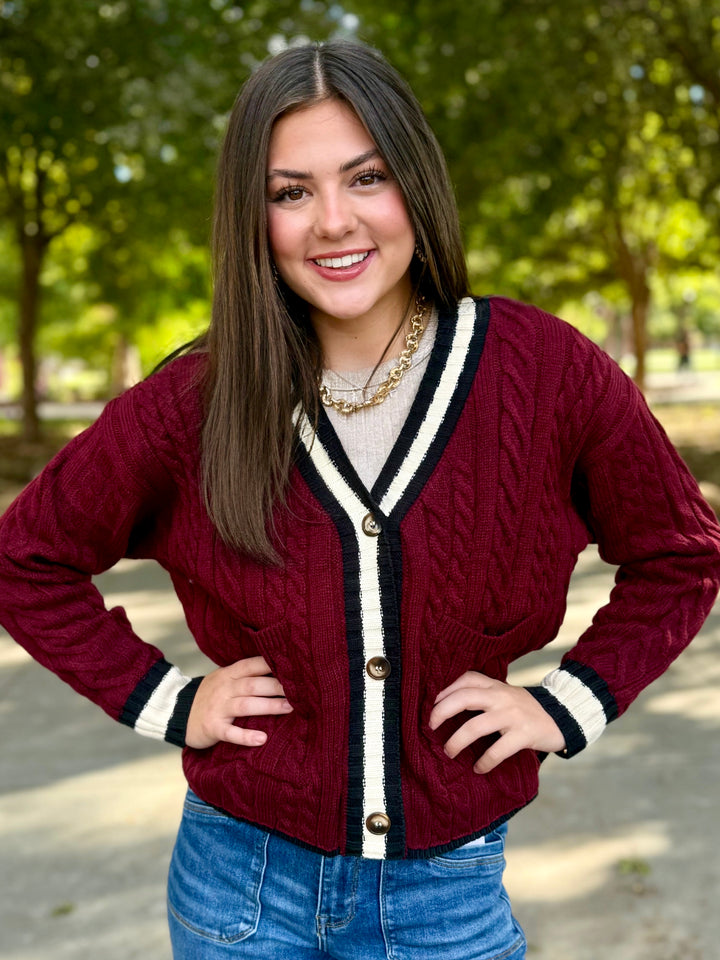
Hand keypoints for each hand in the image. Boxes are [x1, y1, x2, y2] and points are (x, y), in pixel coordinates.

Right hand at [185, 655, 292, 749]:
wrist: (177, 712)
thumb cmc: (211, 695)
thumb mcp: (224, 678)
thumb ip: (245, 675)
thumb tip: (278, 671)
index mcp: (229, 674)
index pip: (252, 664)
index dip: (272, 664)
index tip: (294, 666)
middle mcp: (224, 688)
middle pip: (253, 684)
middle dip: (276, 686)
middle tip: (300, 690)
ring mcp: (218, 708)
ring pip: (245, 705)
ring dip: (268, 706)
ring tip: (289, 708)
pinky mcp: (212, 727)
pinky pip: (230, 732)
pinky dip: (246, 736)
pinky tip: (262, 739)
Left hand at [429, 671, 565, 773]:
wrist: (563, 716)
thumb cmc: (526, 708)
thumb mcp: (506, 694)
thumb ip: (485, 695)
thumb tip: (449, 705)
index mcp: (496, 685)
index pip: (465, 680)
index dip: (445, 691)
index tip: (431, 705)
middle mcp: (502, 697)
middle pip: (464, 698)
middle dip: (442, 712)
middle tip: (431, 727)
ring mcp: (513, 715)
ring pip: (476, 726)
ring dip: (457, 741)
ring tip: (448, 752)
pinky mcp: (524, 734)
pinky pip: (498, 750)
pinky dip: (484, 761)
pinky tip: (478, 768)